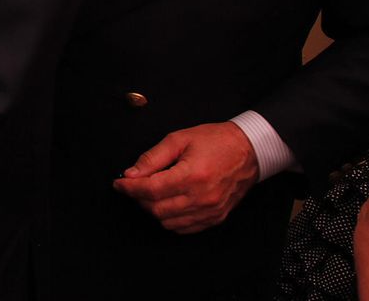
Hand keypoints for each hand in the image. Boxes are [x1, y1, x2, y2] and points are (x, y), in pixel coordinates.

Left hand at [113, 122, 259, 232]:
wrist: (249, 151)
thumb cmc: (215, 141)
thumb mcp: (179, 139)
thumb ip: (152, 158)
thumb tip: (130, 173)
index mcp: (192, 175)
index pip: (151, 190)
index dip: (129, 188)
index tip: (118, 183)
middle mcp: (202, 198)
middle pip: (156, 209)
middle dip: (138, 198)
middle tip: (133, 186)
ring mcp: (210, 211)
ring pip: (168, 222)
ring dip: (153, 210)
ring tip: (150, 193)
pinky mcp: (216, 218)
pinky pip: (184, 228)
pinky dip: (170, 219)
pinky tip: (166, 204)